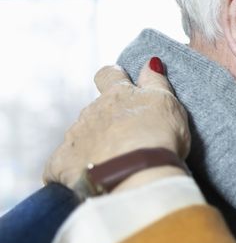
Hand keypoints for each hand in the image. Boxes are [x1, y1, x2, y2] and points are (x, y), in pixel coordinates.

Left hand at [44, 58, 190, 190]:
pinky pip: (61, 165)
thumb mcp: (166, 103)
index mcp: (117, 95)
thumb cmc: (157, 136)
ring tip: (115, 165)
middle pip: (95, 111)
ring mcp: (75, 137)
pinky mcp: (62, 164)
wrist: (137, 174)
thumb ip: (156, 81)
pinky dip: (73, 170)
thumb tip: (149, 62)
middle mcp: (91, 112)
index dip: (113, 78)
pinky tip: (87, 180)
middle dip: (107, 122)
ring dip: (94, 146)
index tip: (120, 83)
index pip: (109, 75)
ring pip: (80, 137)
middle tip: (128, 139)